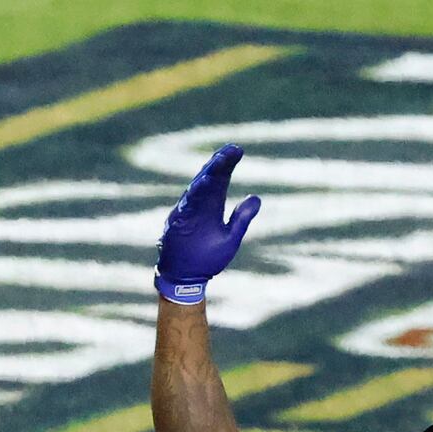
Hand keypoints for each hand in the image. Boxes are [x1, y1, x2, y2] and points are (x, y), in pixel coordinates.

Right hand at [154, 144, 260, 305]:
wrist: (186, 280)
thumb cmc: (207, 259)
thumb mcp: (230, 238)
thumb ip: (241, 219)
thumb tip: (256, 198)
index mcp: (212, 205)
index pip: (220, 179)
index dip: (227, 164)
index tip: (238, 149)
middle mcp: (199, 205)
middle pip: (208, 179)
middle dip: (218, 164)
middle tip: (231, 149)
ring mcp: (186, 213)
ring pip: (196, 190)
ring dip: (207, 176)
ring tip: (218, 162)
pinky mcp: (176, 224)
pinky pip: (185, 207)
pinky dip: (192, 196)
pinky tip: (201, 183)